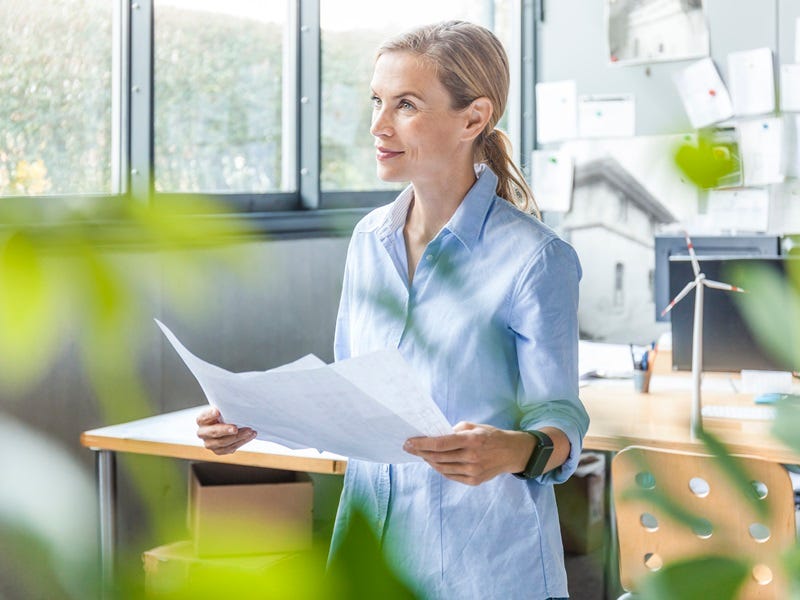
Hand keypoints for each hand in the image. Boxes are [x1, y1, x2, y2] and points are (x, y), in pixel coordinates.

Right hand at [196, 407, 256, 454]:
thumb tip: (235, 402)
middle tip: (235, 428)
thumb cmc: (224, 413)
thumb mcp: (222, 408)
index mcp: (201, 420)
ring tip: (249, 431)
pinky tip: (249, 436)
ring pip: (222, 443)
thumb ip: (225, 407)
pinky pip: (229, 449)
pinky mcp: (218, 450)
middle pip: (213, 432)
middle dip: (225, 430)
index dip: (210, 415)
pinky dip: (241, 442)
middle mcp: (202, 433)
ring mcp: (209, 443)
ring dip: (238, 437)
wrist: (226, 423)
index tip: (217, 412)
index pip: (204, 417)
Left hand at [403, 422, 534, 485]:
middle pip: (438, 457)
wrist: (511, 453)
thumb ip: (455, 430)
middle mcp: (472, 457)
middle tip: (409, 448)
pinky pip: (450, 475)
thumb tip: (435, 436)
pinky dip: (440, 468)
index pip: (440, 443)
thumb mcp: (474, 426)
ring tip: (421, 454)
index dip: (422, 444)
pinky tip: (434, 462)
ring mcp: (473, 471)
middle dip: (420, 452)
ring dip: (428, 461)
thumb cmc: (491, 436)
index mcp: (472, 440)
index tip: (409, 442)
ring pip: (442, 468)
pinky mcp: (474, 481)